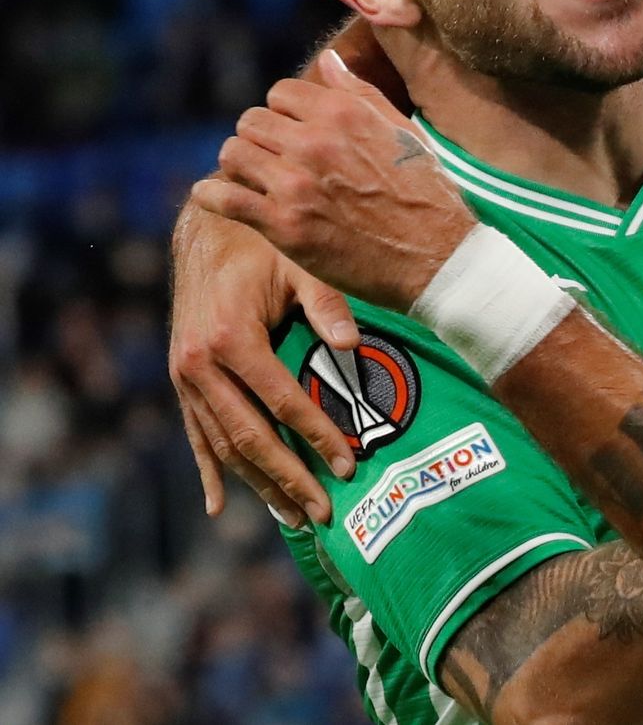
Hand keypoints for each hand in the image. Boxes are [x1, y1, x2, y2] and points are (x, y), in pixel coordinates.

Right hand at [169, 204, 357, 525]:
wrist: (205, 232)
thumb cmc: (262, 248)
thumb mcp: (298, 266)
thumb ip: (326, 305)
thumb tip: (352, 344)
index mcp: (232, 338)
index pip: (282, 403)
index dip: (316, 437)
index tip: (349, 466)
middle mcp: (200, 365)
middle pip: (250, 436)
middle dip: (290, 478)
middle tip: (324, 512)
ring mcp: (185, 377)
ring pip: (223, 444)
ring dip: (258, 483)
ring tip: (293, 517)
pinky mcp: (182, 381)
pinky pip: (196, 434)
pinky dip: (209, 471)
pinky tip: (219, 506)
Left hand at [192, 51, 477, 311]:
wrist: (438, 257)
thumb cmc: (427, 194)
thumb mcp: (403, 132)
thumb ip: (360, 93)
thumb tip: (328, 60)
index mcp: (344, 113)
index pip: (281, 93)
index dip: (285, 114)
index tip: (294, 136)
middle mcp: (315, 141)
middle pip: (251, 120)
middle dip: (260, 139)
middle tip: (274, 162)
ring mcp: (296, 183)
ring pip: (233, 153)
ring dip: (240, 166)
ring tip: (256, 182)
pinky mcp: (284, 224)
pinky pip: (222, 198)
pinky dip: (213, 197)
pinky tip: (220, 200)